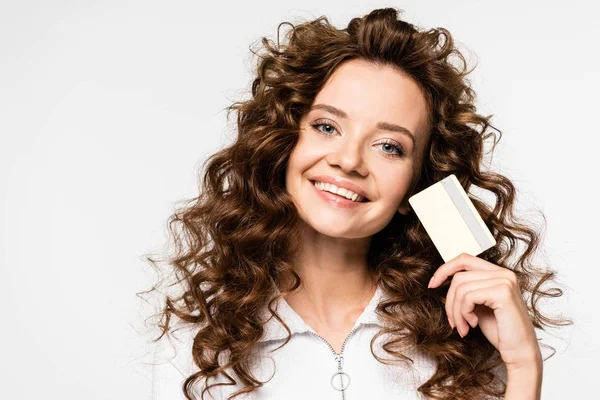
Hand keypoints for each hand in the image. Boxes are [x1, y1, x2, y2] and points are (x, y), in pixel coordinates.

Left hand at [428, 253, 541, 368]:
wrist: (519, 352)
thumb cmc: (500, 330)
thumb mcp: (478, 304)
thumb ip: (467, 289)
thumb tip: (441, 278)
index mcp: (498, 273)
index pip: (465, 259)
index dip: (445, 269)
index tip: (432, 284)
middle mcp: (504, 273)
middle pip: (459, 276)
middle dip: (450, 301)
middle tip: (453, 321)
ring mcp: (505, 281)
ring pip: (461, 288)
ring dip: (456, 311)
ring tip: (463, 326)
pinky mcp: (503, 293)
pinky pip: (468, 297)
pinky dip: (464, 313)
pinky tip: (473, 324)